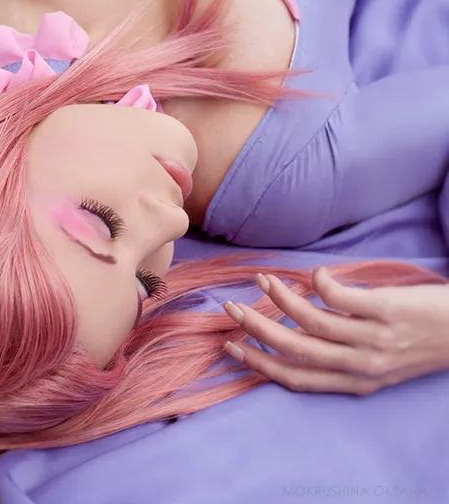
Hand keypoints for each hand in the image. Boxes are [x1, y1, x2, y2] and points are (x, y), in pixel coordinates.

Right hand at [223, 266, 448, 393]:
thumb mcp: (380, 362)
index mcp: (355, 381)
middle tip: (232, 308)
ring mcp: (374, 338)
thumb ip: (343, 354)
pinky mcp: (387, 310)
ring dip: (282, 300)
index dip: (260, 363)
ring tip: (263, 280)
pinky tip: (312, 273)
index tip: (233, 345)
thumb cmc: (422, 342)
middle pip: (297, 350)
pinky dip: (321, 285)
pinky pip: (344, 299)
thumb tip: (302, 329)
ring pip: (314, 323)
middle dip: (258, 330)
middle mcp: (361, 365)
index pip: (296, 377)